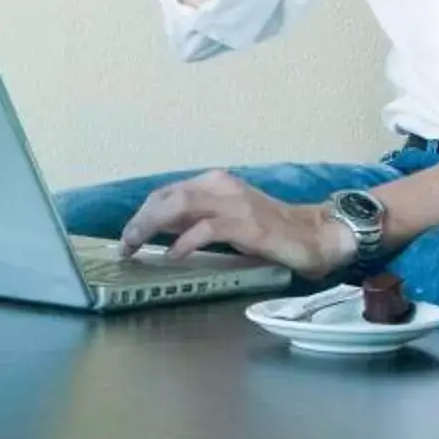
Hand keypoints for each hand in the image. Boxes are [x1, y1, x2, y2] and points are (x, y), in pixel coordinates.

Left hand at [117, 170, 355, 278]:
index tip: (128, 236)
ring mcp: (235, 203)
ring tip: (137, 245)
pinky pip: (208, 228)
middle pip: (168, 195)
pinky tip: (173, 255)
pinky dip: (186, 241)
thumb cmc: (270, 231)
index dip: (144, 213)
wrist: (313, 235)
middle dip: (141, 219)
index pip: (167, 192)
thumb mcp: (226, 220)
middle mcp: (221, 186)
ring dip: (153, 225)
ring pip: (182, 204)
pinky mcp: (248, 224)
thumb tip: (159, 231)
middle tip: (125, 244)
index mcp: (214, 183)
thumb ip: (196, 219)